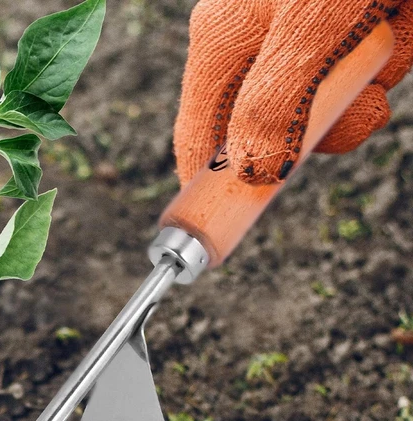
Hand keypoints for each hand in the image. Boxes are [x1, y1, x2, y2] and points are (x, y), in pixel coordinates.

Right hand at [174, 0, 412, 184]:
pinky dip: (397, 53)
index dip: (210, 185)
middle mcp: (264, 40)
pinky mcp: (361, 26)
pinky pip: (375, 71)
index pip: (200, 138)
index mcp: (226, 39)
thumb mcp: (308, 21)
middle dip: (322, 128)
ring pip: (332, 104)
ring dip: (371, 85)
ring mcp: (315, 34)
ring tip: (390, 25)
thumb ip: (272, 102)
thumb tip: (249, 174)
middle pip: (273, 130)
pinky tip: (403, 15)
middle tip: (356, 100)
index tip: (226, 228)